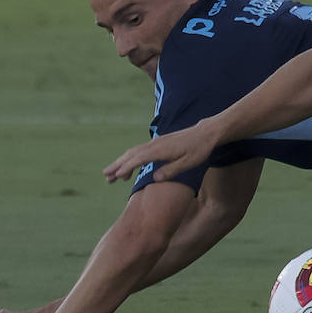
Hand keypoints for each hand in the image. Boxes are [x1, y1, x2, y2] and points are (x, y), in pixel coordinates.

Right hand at [105, 118, 219, 183]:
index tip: (116, 177)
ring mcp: (156, 142)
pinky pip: (140, 151)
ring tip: (112, 175)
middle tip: (105, 176)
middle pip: (131, 155)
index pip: (139, 159)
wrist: (206, 133)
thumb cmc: (199, 150)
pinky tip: (129, 166)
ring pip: (134, 152)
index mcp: (161, 150)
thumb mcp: (189, 163)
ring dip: (121, 162)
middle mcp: (155, 144)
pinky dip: (131, 158)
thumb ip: (172, 171)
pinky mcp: (159, 143)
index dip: (126, 168)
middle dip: (117, 165)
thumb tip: (154, 179)